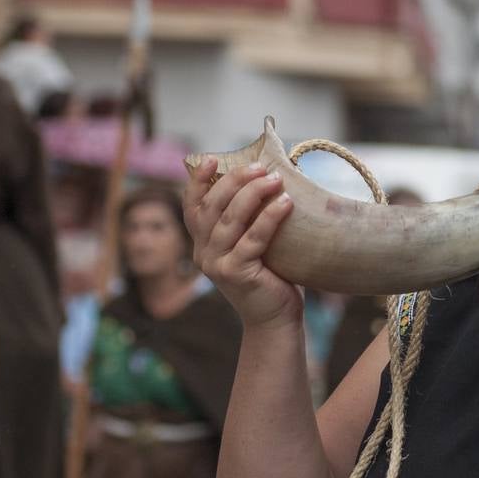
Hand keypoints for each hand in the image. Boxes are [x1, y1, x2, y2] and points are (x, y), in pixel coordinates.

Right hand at [183, 156, 300, 328]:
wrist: (274, 319)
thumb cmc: (269, 276)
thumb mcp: (251, 244)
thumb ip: (247, 219)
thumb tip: (269, 176)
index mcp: (202, 243)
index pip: (192, 207)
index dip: (198, 181)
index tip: (211, 159)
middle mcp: (203, 253)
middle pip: (213, 206)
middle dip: (235, 181)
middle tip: (260, 167)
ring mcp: (216, 264)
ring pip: (230, 219)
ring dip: (254, 194)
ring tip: (275, 179)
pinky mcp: (235, 274)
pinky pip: (253, 238)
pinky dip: (269, 217)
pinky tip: (285, 203)